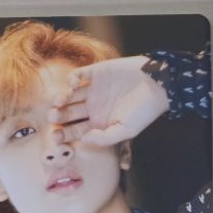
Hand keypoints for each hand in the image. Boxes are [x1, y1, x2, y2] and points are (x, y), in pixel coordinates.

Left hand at [48, 55, 170, 145]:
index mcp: (97, 122)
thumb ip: (104, 138)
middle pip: (68, 113)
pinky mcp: (97, 73)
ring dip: (62, 97)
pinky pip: (79, 75)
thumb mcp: (126, 130)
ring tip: (61, 100)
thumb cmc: (145, 111)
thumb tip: (84, 140)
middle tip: (52, 117)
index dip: (63, 134)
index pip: (74, 130)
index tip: (55, 137)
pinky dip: (72, 78)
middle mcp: (92, 107)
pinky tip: (73, 83)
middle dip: (58, 116)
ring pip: (70, 95)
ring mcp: (93, 89)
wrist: (160, 84)